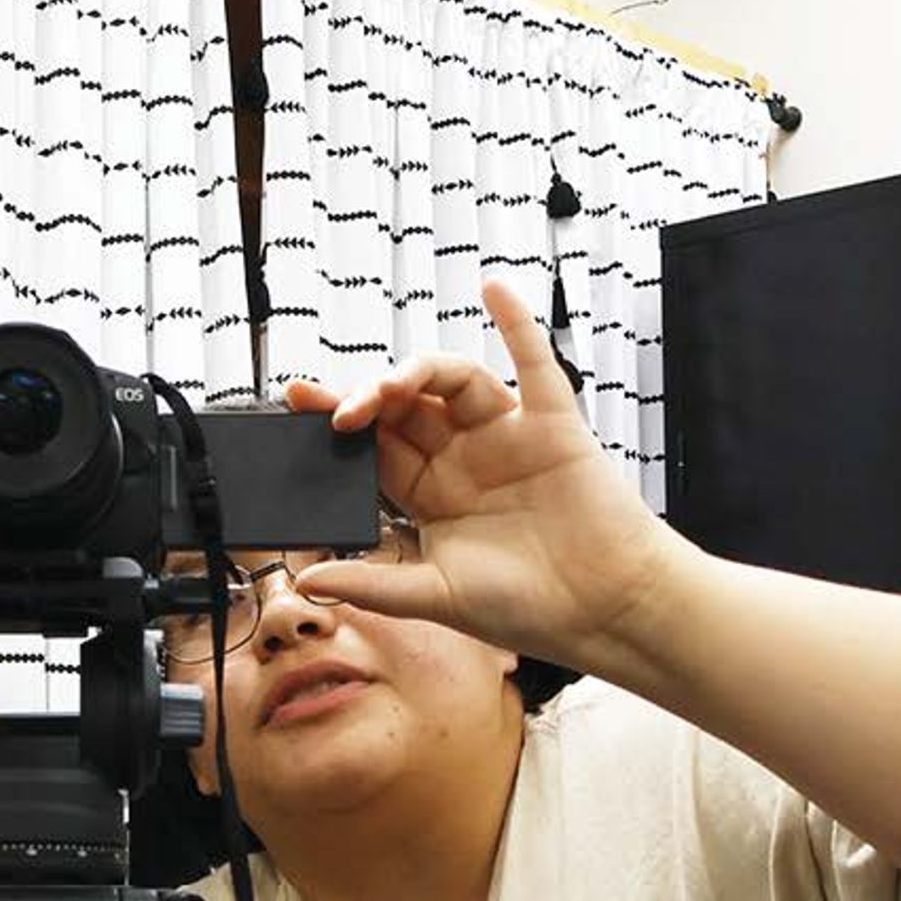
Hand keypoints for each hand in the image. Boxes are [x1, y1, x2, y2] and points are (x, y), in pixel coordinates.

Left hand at [288, 278, 695, 672]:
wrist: (603, 612)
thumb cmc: (529, 608)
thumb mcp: (436, 597)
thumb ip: (374, 582)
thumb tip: (309, 579)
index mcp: (434, 496)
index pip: (375, 449)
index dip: (337, 424)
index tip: (296, 404)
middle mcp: (465, 459)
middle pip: (404, 409)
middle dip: (363, 400)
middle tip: (325, 404)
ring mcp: (506, 438)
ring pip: (452, 382)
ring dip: (414, 374)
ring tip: (386, 387)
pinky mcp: (552, 424)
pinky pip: (534, 364)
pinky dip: (518, 323)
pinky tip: (494, 289)